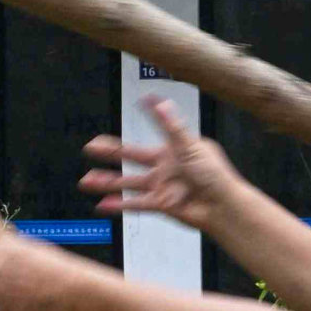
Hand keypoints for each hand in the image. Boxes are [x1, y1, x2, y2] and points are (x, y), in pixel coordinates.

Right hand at [82, 97, 236, 226]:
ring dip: (108, 182)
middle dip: (110, 153)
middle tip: (91, 148)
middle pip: (132, 158)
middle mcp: (165, 168)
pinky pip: (136, 204)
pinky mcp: (161, 205)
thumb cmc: (215, 175)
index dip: (144, 118)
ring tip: (87, 180)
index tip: (136, 103)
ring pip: (129, 183)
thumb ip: (172, 127)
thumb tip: (160, 103)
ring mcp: (161, 187)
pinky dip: (120, 205)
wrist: (223, 206)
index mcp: (173, 150)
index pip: (152, 131)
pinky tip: (102, 205)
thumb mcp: (191, 146)